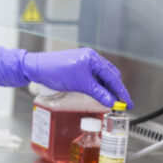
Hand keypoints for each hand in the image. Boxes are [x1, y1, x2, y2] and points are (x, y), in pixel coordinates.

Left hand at [0, 45, 132, 107]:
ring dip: (106, 89)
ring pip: (100, 78)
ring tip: (110, 101)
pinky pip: (92, 78)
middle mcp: (90, 58)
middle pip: (109, 76)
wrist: (36, 68)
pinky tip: (98, 95)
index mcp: (93, 58)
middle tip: (120, 103)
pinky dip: (97, 87)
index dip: (121, 91)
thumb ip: (97, 93)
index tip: (127, 102)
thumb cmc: (55, 71)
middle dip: (115, 90)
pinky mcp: (77, 68)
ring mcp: (83, 62)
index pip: (112, 76)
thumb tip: (111, 102)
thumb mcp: (80, 84)